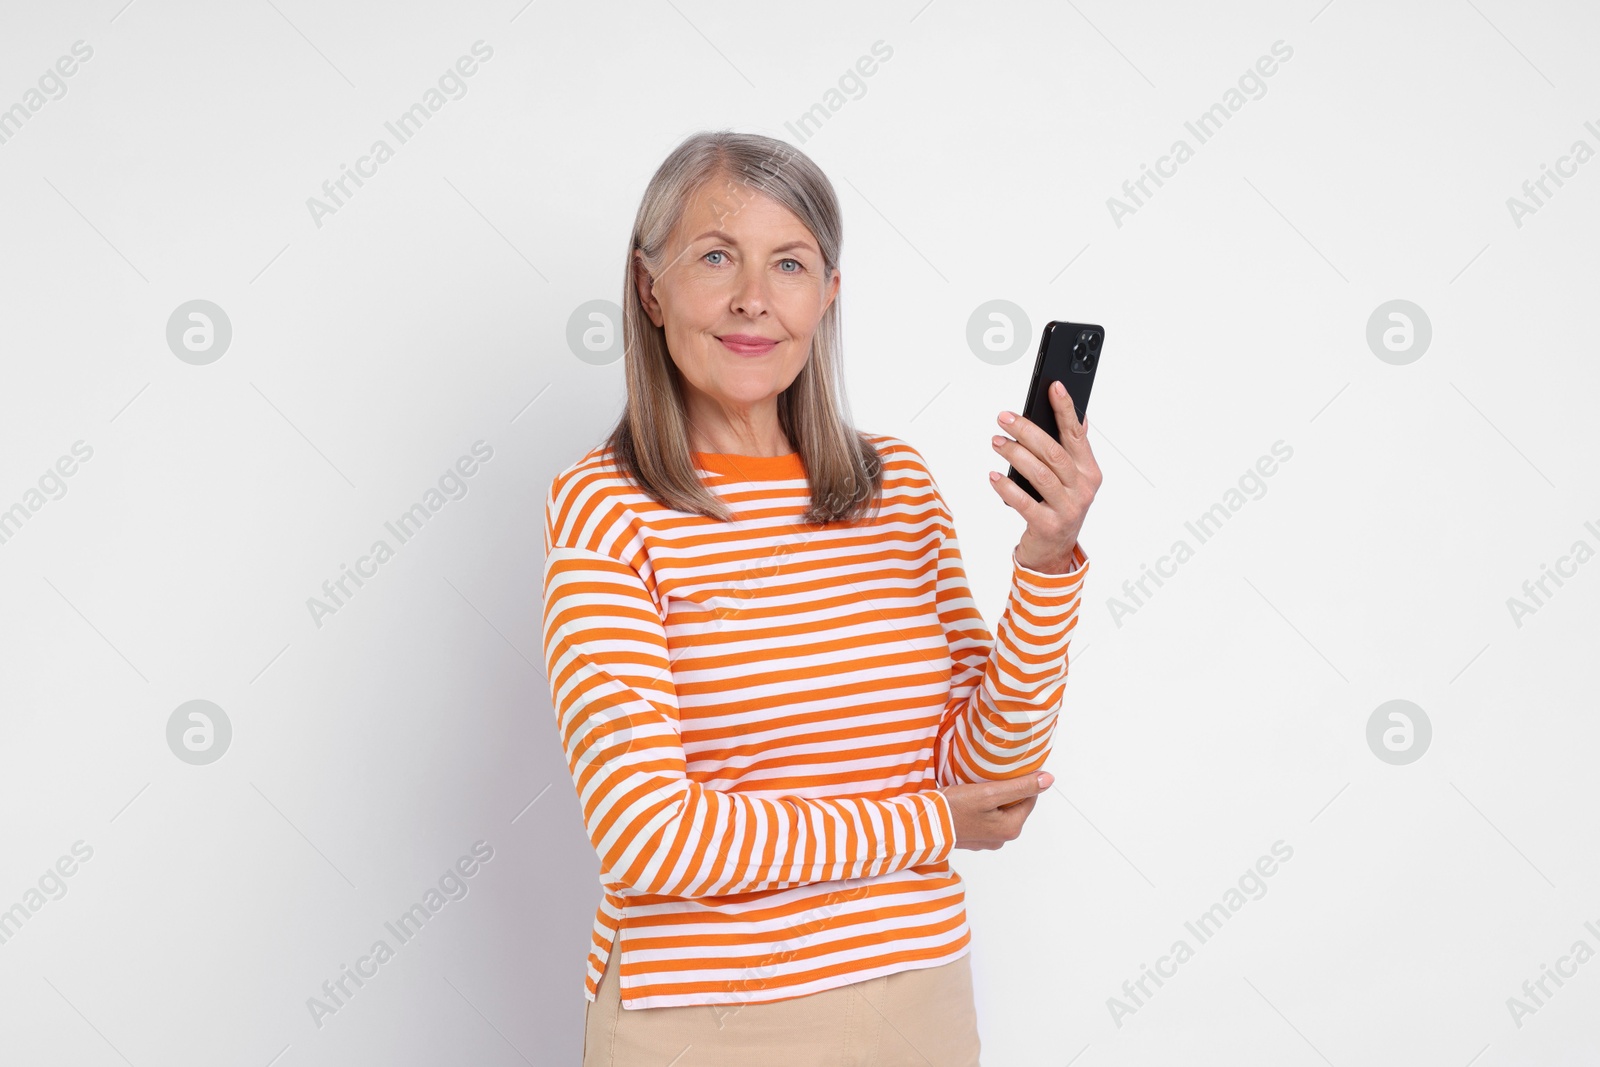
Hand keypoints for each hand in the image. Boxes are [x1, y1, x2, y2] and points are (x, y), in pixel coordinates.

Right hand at [938, 771, 1054, 850]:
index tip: (1009, 766)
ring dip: (991, 796)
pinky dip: (979, 805)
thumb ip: (1019, 786)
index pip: (1030, 797)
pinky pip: (984, 816)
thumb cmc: (952, 809)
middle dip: (1005, 788)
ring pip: (998, 810)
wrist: (919, 826)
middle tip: (989, 774)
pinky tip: (967, 796)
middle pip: (1014, 804)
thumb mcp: (989, 793)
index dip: (1021, 779)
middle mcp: (1001, 838)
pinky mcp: (971, 837)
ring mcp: (986, 840)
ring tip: (977, 783)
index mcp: (1011, 828)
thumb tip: (1048, 779)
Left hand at [991, 382, 1101, 572]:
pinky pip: (1024, 502)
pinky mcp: (1048, 526)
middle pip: (1053, 452)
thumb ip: (1074, 450)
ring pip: (1039, 474)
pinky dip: (1006, 487)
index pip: (1077, 434)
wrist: (1054, 552)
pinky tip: (994, 476)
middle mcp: (1082, 489)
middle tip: (1004, 418)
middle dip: (1027, 431)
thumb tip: (1079, 417)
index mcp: (1089, 472)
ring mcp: (1067, 509)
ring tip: (996, 442)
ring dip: (1014, 454)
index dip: (1065, 409)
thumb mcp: (1072, 479)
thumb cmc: (1059, 508)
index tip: (1054, 387)